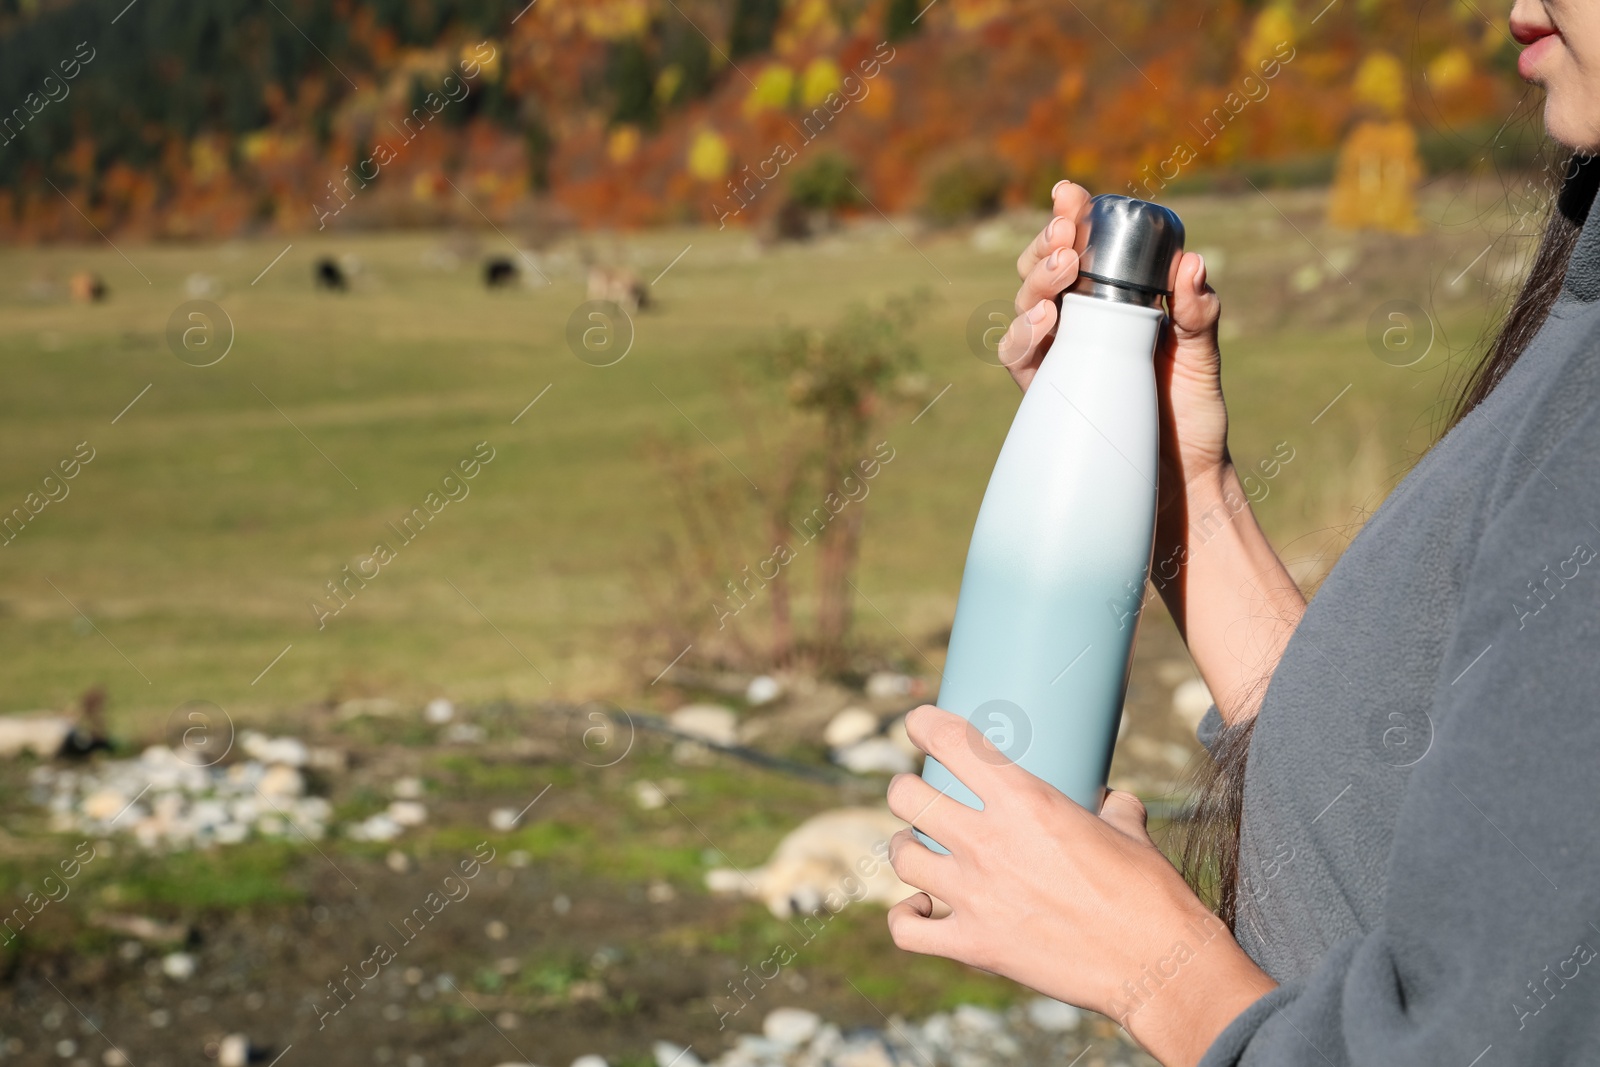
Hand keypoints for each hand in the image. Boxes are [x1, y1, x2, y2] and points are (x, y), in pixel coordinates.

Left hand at [884, 705, 1275, 1066]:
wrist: (1158, 966)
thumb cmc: (1150, 894)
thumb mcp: (1129, 831)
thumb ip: (1110, 807)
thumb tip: (1111, 801)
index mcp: (1027, 802)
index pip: (952, 743)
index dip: (924, 724)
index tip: (918, 723)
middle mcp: (990, 842)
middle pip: (907, 796)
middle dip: (907, 790)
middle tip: (918, 795)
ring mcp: (975, 895)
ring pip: (901, 856)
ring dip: (904, 847)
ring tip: (917, 847)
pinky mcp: (973, 946)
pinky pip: (906, 928)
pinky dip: (905, 916)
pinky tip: (918, 907)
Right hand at [1003, 181, 1230, 505]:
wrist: (1180, 484)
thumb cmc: (1192, 418)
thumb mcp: (1203, 358)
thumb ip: (1197, 312)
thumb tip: (1191, 262)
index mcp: (1114, 303)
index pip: (1085, 249)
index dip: (1069, 217)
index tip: (1068, 194)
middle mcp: (1079, 325)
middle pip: (1045, 270)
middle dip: (1048, 243)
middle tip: (1068, 233)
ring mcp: (1058, 357)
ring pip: (1025, 304)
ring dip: (1037, 279)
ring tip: (1065, 266)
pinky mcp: (1044, 392)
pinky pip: (1017, 356)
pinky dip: (1023, 333)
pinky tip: (1044, 321)